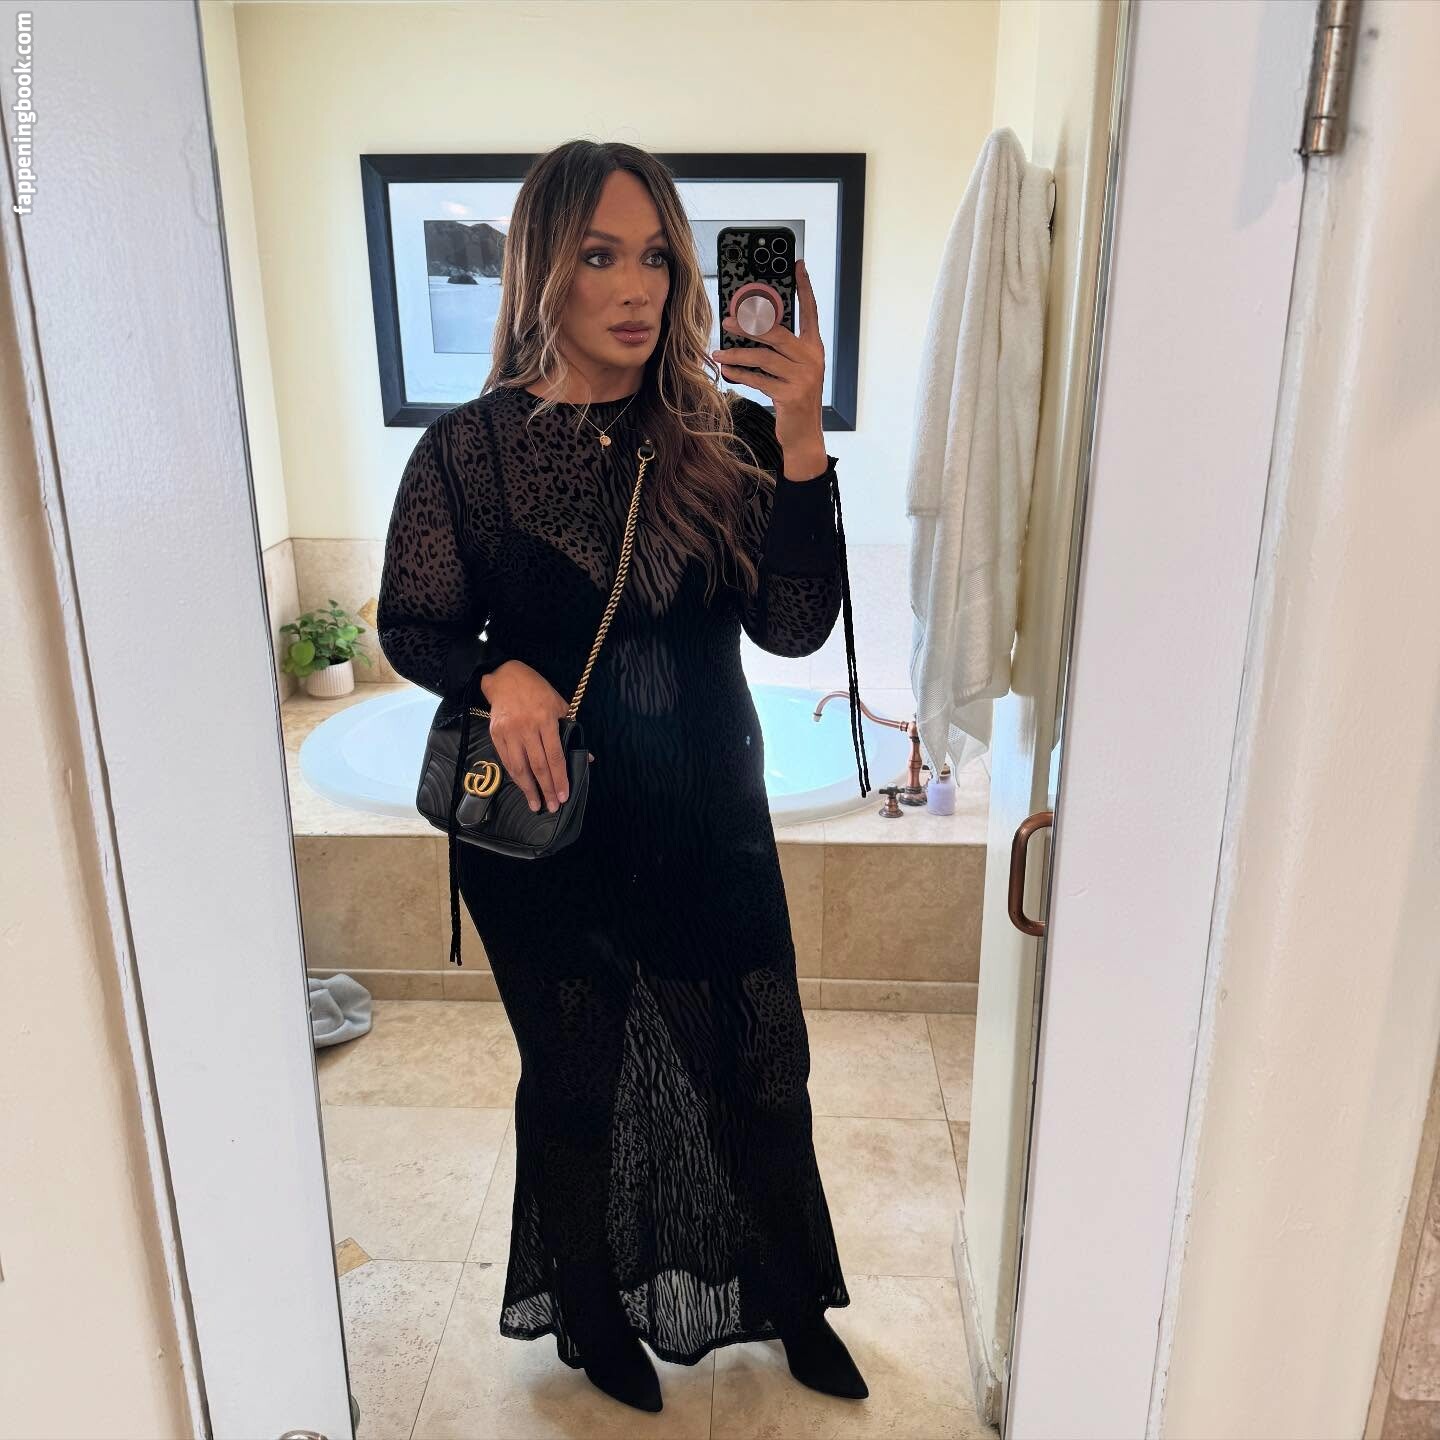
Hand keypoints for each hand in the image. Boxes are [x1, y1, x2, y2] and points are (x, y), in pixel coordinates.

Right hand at [478, 660, 586, 813]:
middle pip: (538, 766)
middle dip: (546, 789)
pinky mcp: (496, 734)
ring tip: (536, 804)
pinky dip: (515, 776)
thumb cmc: (538, 691)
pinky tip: (523, 787)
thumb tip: (587, 758)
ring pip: (519, 767)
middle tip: (552, 807)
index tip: (564, 795)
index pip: (555, 756)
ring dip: (528, 789)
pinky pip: (506, 760)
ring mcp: (510, 732)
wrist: (506, 678)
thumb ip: (571, 732)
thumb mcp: (560, 706)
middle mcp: (527, 727)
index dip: (560, 778)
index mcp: (546, 719)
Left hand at [712, 256, 825, 458]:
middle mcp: (812, 358)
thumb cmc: (795, 398)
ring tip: (717, 353)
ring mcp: (803, 377)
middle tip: (727, 319)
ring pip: (763, 357)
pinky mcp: (790, 394)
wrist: (804, 435)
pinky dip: (739, 374)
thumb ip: (782, 349)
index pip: (810, 311)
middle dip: (750, 324)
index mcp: (814, 347)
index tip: (797, 265)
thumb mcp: (794, 369)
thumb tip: (751, 327)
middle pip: (778, 332)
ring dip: (736, 354)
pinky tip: (726, 370)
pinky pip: (758, 378)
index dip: (805, 287)